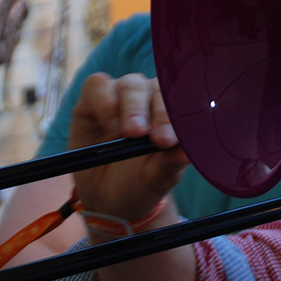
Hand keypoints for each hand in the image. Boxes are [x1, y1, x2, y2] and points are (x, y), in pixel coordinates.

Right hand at [69, 73, 188, 220]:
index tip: (169, 141)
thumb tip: (187, 153)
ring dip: (133, 108)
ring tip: (131, 133)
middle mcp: (150, 98)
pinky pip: (98, 85)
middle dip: (158, 112)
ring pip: (131, 85)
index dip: (177, 119)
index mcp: (174, 114)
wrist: (107, 195)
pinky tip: (109, 125)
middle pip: (159, 90)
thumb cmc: (140, 180)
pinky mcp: (93, 97)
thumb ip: (170, 162)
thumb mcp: (156, 177)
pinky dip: (104, 101)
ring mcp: (122, 95)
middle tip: (151, 137)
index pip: (183, 104)